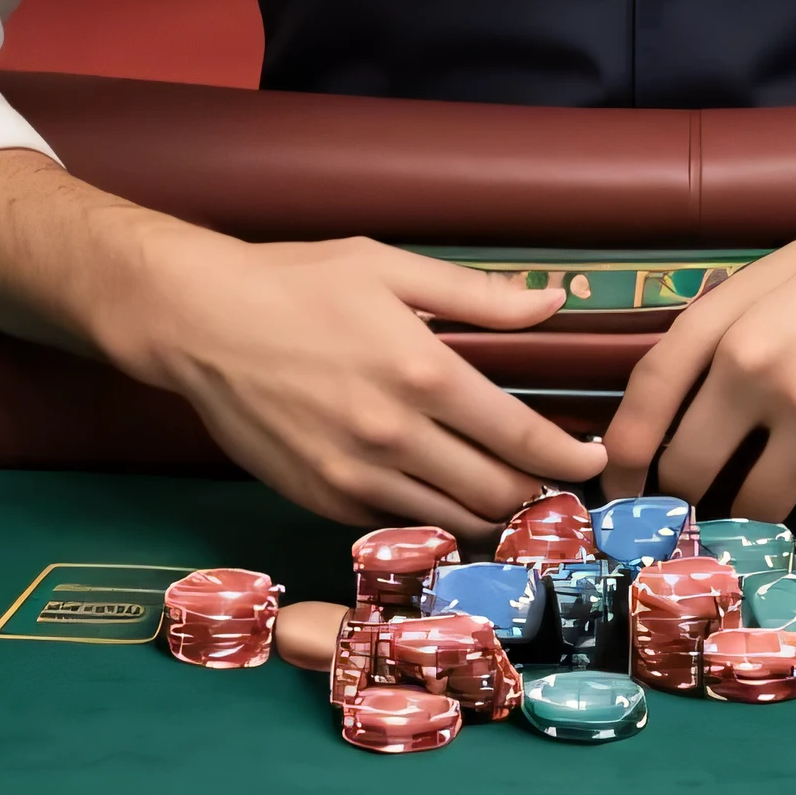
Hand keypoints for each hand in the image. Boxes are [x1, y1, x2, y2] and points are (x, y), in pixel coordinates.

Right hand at [0, 152, 606, 534]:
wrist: (200, 323)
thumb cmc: (298, 281)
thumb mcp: (390, 267)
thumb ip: (478, 295)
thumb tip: (552, 304)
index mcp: (421, 370)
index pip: (521, 436)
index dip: (569, 457)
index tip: (594, 460)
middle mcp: (394, 434)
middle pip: (495, 493)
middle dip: (540, 498)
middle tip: (564, 491)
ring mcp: (354, 477)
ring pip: (450, 522)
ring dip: (493, 521)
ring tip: (520, 507)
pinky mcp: (321, 499)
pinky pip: (397, 527)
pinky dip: (432, 523)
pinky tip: (450, 506)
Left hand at [601, 166, 795, 541]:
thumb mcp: (776, 272)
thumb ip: (721, 330)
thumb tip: (674, 400)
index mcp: (736, 326)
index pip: (648, 402)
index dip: (621, 456)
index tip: (620, 488)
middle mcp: (773, 376)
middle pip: (694, 474)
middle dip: (687, 498)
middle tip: (699, 506)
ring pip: (762, 510)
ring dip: (762, 512)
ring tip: (777, 494)